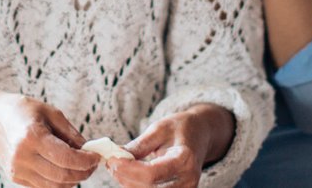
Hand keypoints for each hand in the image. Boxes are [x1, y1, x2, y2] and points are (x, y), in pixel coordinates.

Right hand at [0, 93, 100, 186]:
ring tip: (80, 167)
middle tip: (92, 164)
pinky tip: (64, 169)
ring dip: (72, 180)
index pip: (66, 158)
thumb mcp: (50, 112)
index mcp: (32, 136)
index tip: (96, 156)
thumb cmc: (22, 111)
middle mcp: (23, 156)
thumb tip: (89, 150)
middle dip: (83, 173)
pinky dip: (59, 182)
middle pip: (62, 176)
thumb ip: (70, 133)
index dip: (86, 161)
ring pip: (54, 186)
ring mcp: (17, 169)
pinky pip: (43, 186)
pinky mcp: (15, 177)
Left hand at [108, 106, 231, 187]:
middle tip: (111, 162)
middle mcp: (188, 180)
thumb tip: (115, 155)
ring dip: (128, 183)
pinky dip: (136, 185)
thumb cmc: (179, 128)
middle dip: (124, 177)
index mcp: (185, 159)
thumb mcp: (158, 129)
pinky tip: (128, 174)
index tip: (112, 159)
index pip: (151, 174)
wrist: (200, 133)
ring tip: (118, 166)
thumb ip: (138, 145)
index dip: (128, 169)